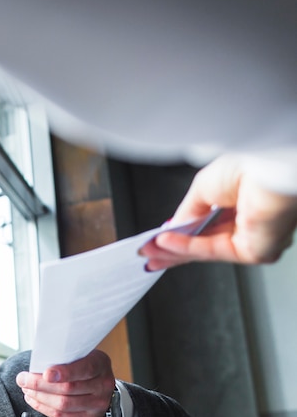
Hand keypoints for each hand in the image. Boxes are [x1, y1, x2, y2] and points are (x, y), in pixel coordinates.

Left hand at [16, 350, 114, 416]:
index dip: (65, 372)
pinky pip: (61, 416)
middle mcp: (103, 385)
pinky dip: (43, 407)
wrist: (100, 393)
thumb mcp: (80, 358)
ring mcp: (97, 404)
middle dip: (40, 384)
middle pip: (69, 388)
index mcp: (100, 364)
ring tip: (26, 388)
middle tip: (22, 379)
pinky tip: (32, 399)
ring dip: (39, 396)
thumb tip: (37, 364)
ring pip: (63, 404)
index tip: (46, 374)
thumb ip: (64, 359)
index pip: (85, 368)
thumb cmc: (82, 369)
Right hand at [140, 155, 296, 269]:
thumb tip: (174, 228)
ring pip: (205, 251)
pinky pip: (213, 251)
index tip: (157, 239)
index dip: (180, 234)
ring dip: (174, 251)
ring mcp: (253, 239)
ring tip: (150, 250)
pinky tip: (166, 243)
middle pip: (203, 243)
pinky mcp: (255, 251)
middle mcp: (251, 223)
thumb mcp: (204, 186)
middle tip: (148, 252)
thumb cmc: (249, 163)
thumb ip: (188, 211)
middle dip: (172, 249)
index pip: (207, 226)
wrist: (268, 165)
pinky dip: (186, 248)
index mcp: (244, 203)